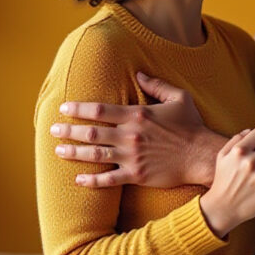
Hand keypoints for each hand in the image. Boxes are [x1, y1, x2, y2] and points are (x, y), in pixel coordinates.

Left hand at [52, 73, 220, 187]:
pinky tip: (78, 180)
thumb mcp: (178, 98)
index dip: (79, 109)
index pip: (100, 110)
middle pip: (92, 132)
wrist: (202, 155)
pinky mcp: (136, 174)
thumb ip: (156, 85)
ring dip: (74, 153)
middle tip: (52, 130)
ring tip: (58, 151)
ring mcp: (132, 157)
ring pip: (95, 154)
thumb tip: (139, 74)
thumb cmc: (191, 125)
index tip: (64, 108)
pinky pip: (109, 179)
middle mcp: (130, 135)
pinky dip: (92, 180)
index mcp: (137, 115)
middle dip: (69, 131)